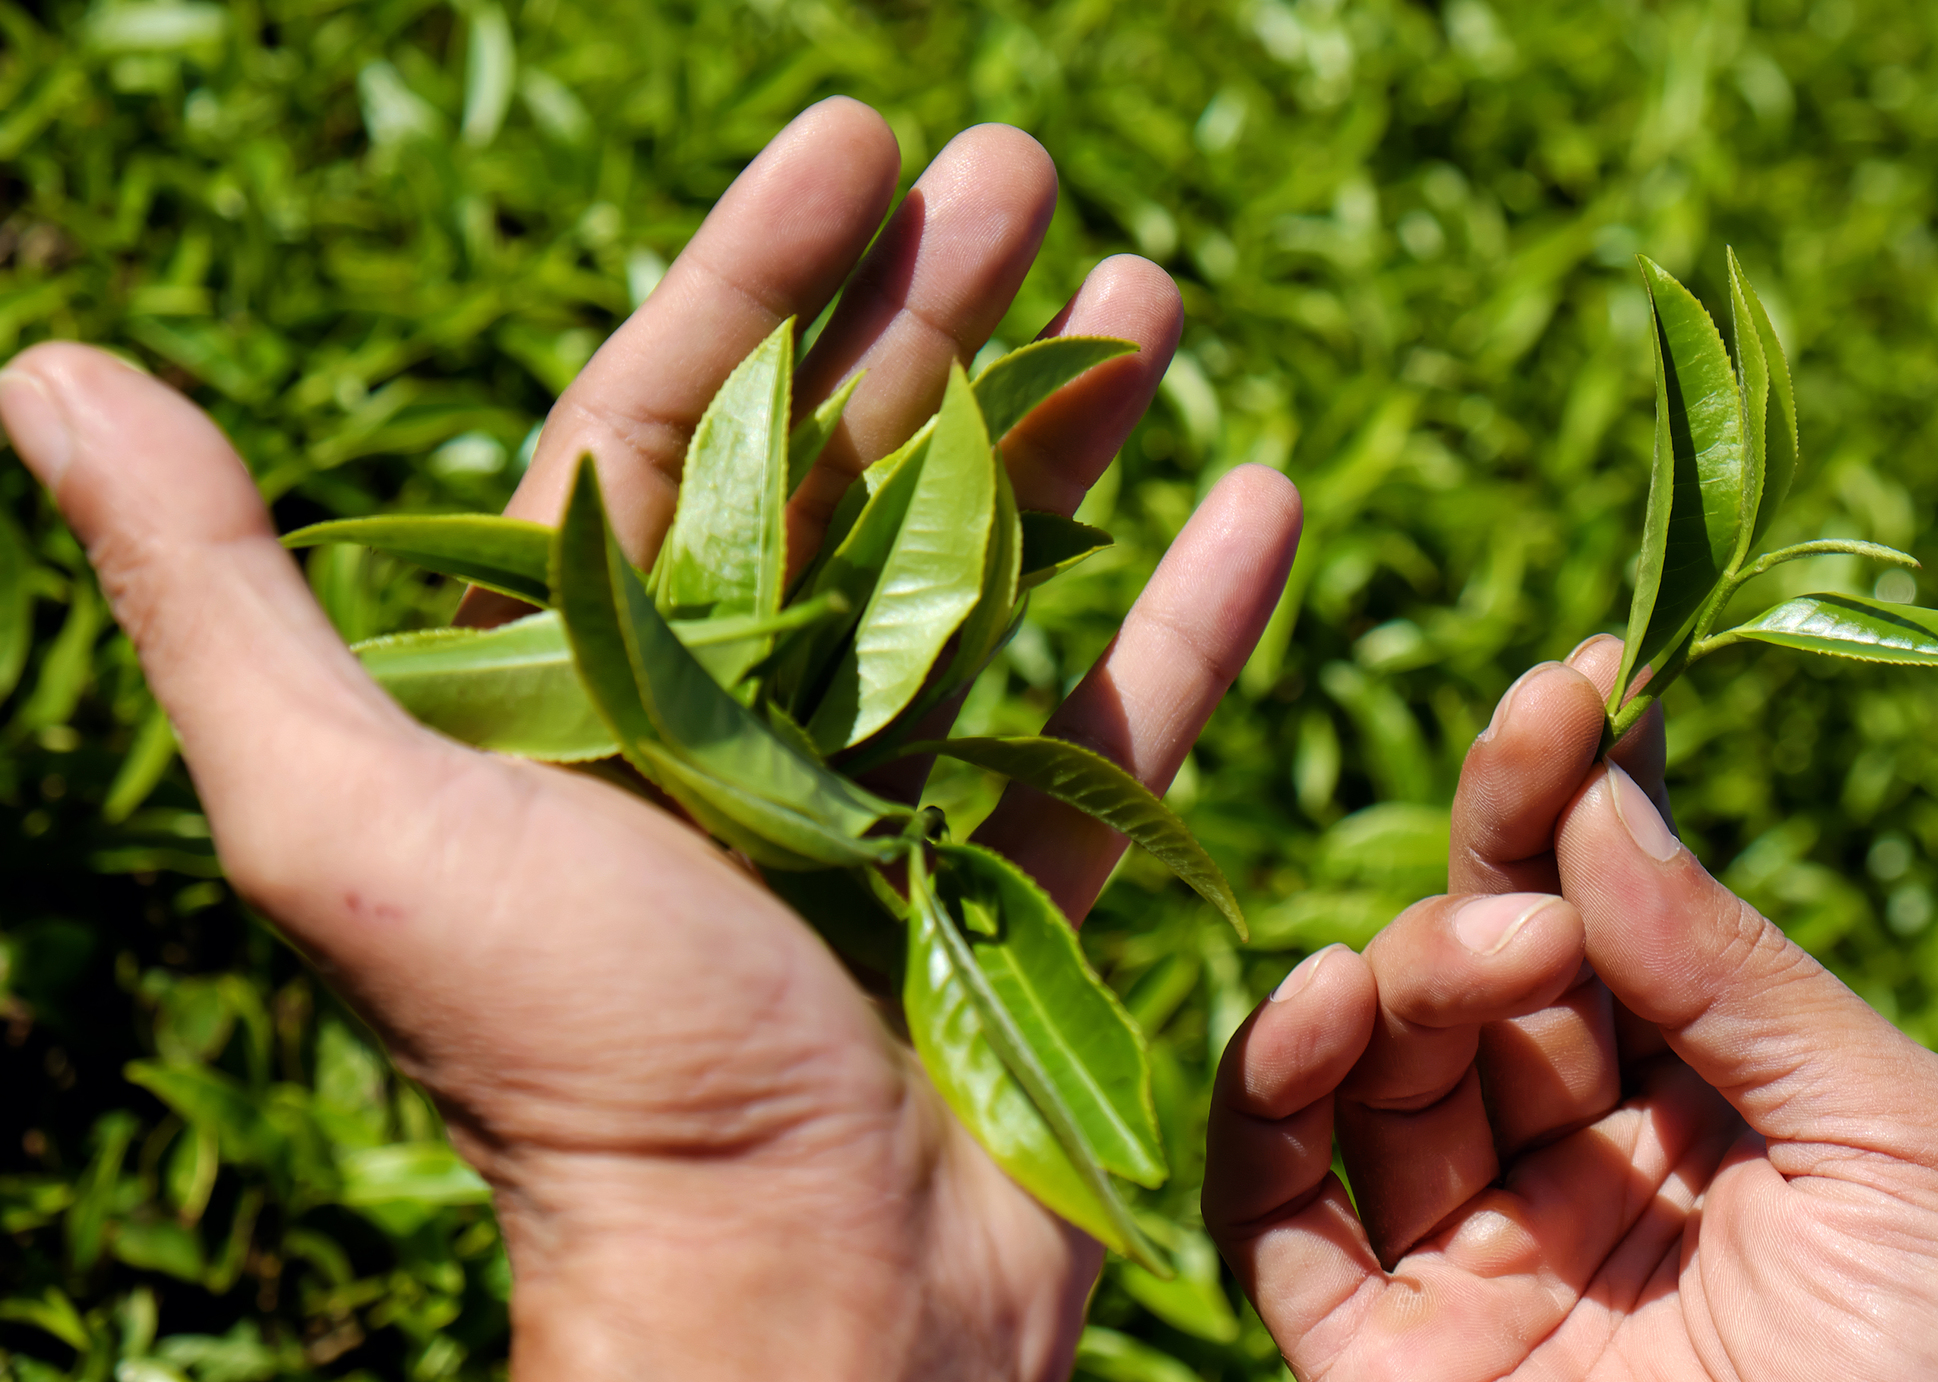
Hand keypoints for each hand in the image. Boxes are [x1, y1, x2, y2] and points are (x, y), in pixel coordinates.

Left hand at [0, 99, 1300, 1380]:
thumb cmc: (578, 1072)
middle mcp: (734, 723)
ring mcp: (893, 798)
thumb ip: (220, 600)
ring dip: (1071, 426)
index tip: (861, 139)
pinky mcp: (1022, 882)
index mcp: (587, 682)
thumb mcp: (359, 823)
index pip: (675, 416)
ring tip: (1152, 293)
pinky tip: (1260, 493)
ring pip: (992, 568)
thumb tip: (50, 371)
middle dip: (937, 307)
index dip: (764, 267)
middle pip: (850, 466)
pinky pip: (1120, 717)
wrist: (788, 1303)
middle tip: (1024, 166)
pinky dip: (1191, 611)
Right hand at [1204, 637, 1937, 1380]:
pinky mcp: (1365, 1352)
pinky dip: (1268, 1103)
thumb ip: (1745, 972)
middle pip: (1490, 965)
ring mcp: (1465, 1256)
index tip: (1581, 680)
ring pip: (1377, 1061)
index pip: (1628, 914)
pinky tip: (1316, 1014)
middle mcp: (1580, 1166)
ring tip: (1485, 957)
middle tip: (1531, 787)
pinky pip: (1274, 1209)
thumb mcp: (1904, 1159)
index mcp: (1721, 1112)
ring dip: (1404, 967)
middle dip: (1500, 856)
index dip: (1592, 794)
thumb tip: (1607, 804)